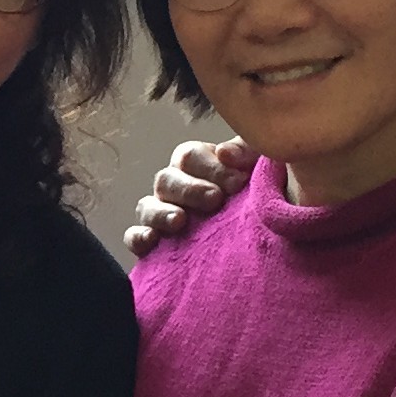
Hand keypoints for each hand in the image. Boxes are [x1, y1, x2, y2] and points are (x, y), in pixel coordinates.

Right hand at [123, 138, 251, 257]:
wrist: (262, 232)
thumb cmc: (258, 194)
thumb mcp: (258, 168)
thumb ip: (246, 153)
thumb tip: (224, 152)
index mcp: (196, 163)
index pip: (190, 156)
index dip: (211, 168)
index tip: (237, 183)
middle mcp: (174, 186)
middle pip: (166, 179)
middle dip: (190, 190)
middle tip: (215, 199)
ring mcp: (160, 213)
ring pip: (146, 206)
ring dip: (161, 213)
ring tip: (179, 221)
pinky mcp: (152, 243)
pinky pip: (133, 237)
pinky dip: (138, 237)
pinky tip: (151, 240)